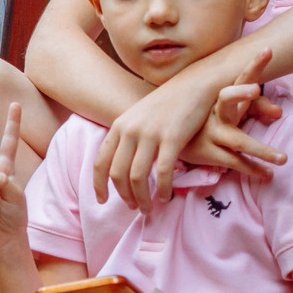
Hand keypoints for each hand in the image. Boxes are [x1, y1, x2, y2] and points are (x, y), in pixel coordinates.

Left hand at [94, 50, 278, 204]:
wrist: (194, 84)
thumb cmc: (168, 104)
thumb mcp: (139, 116)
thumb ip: (127, 137)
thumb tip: (120, 164)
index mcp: (119, 126)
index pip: (101, 161)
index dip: (99, 185)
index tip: (102, 200)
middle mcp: (131, 130)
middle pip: (118, 174)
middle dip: (124, 196)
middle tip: (133, 208)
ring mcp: (150, 133)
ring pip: (138, 177)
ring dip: (142, 198)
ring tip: (149, 208)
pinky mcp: (172, 137)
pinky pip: (163, 172)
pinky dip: (164, 189)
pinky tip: (167, 197)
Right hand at [190, 47, 286, 177]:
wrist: (165, 138)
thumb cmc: (203, 121)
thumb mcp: (223, 109)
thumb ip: (252, 106)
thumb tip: (281, 111)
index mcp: (220, 99)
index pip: (239, 78)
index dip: (254, 65)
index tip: (268, 49)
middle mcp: (215, 113)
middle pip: (228, 99)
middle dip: (241, 92)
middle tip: (256, 88)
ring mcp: (210, 133)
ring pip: (239, 140)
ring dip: (263, 150)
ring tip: (283, 158)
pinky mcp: (207, 153)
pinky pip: (234, 162)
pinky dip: (253, 169)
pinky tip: (268, 175)